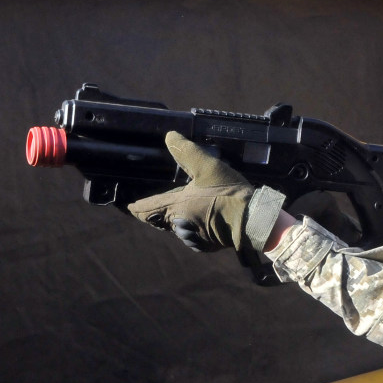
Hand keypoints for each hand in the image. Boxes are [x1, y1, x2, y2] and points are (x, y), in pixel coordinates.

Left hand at [127, 132, 254, 251]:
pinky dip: (191, 228)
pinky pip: (191, 237)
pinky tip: (199, 220)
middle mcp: (179, 225)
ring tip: (180, 210)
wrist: (253, 220)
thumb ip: (186, 152)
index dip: (137, 208)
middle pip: (161, 220)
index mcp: (176, 206)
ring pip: (176, 228)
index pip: (147, 209)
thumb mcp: (207, 166)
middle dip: (157, 214)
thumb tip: (170, 136)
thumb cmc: (228, 193)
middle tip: (153, 206)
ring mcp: (192, 238)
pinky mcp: (205, 246)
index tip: (129, 207)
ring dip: (175, 220)